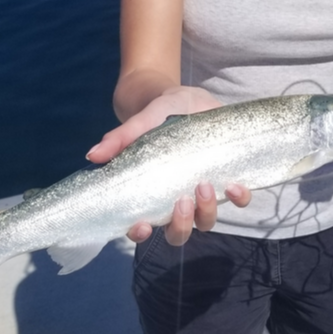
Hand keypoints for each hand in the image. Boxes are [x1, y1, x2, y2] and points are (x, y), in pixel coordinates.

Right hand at [85, 86, 251, 245]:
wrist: (188, 100)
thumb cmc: (160, 116)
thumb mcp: (142, 121)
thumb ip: (121, 137)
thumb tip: (93, 154)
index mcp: (153, 193)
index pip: (142, 226)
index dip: (140, 233)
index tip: (141, 225)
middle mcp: (177, 200)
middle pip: (178, 232)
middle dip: (181, 224)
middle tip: (182, 200)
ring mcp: (203, 194)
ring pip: (206, 221)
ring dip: (207, 211)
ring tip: (205, 186)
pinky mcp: (227, 180)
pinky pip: (237, 200)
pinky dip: (239, 197)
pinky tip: (236, 184)